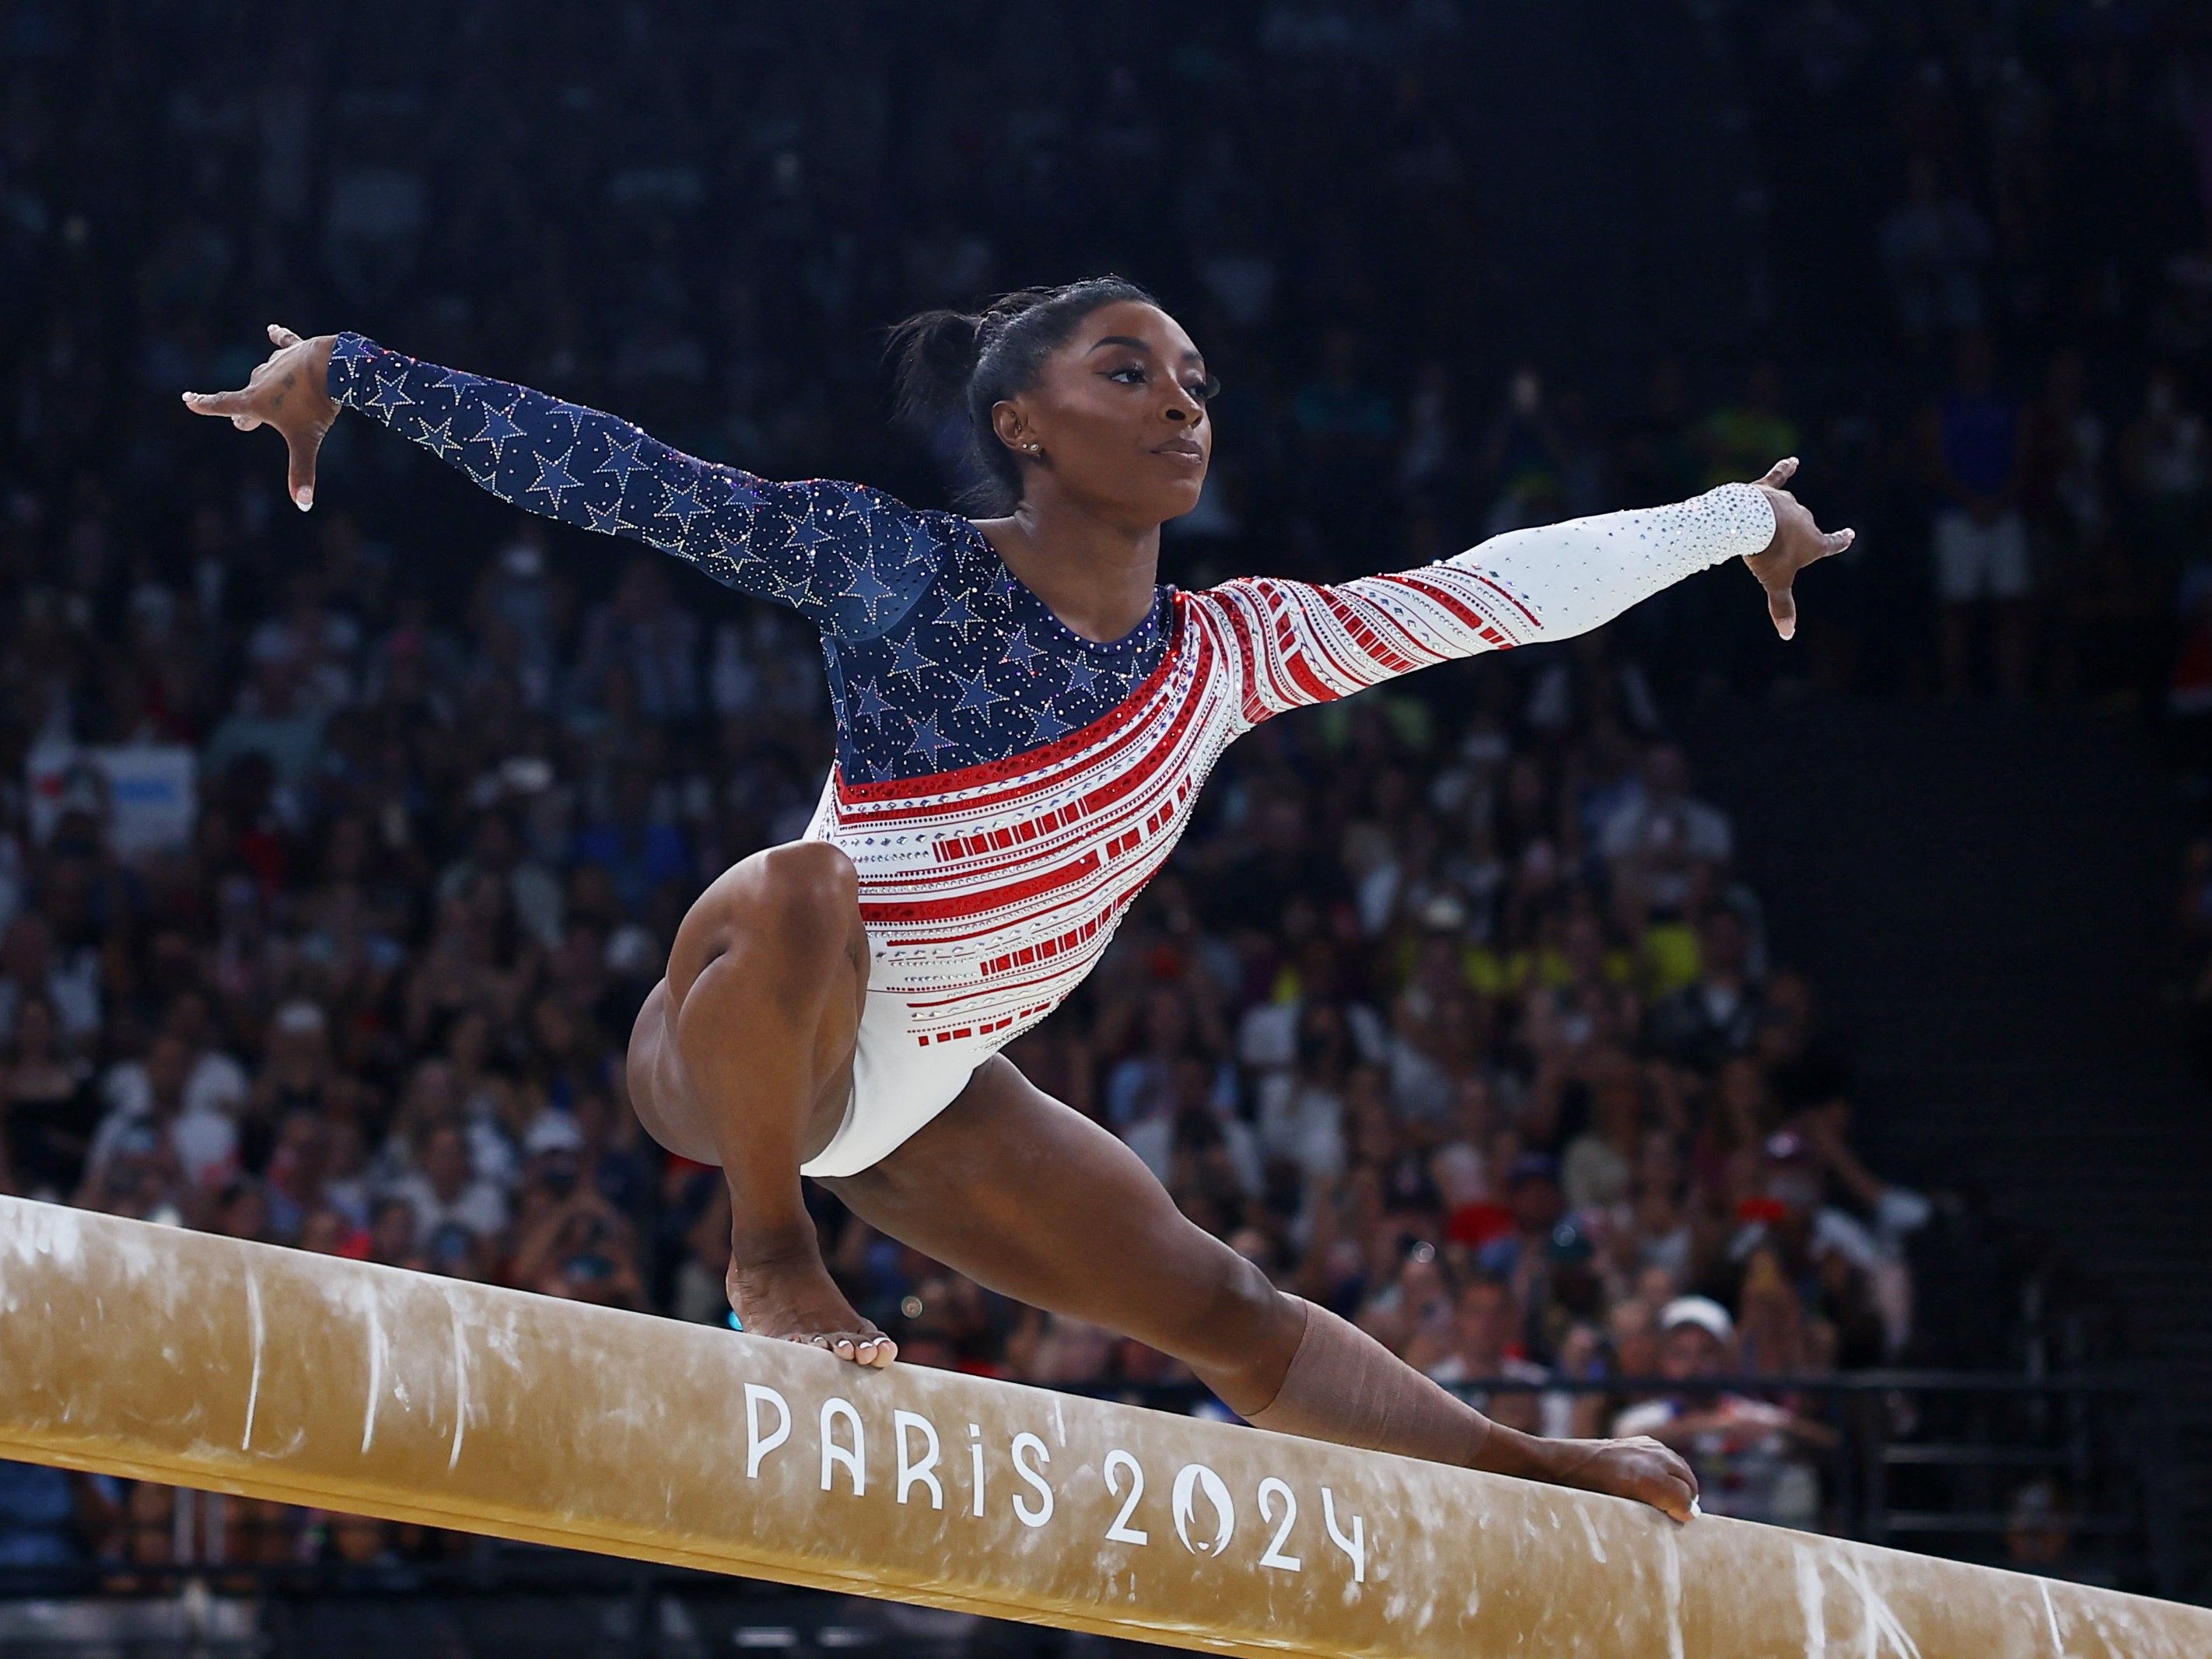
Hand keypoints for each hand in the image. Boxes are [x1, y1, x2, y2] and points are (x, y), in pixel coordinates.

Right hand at [182, 325, 338, 511]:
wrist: (332, 366)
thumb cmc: (315, 404)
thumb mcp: (306, 440)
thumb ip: (302, 472)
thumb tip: (303, 505)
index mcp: (255, 401)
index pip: (222, 405)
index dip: (204, 404)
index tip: (187, 399)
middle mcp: (259, 380)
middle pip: (247, 398)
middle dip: (245, 412)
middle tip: (245, 424)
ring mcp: (277, 363)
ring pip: (266, 375)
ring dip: (267, 385)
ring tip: (281, 397)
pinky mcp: (296, 350)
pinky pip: (284, 343)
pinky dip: (279, 338)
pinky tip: (272, 330)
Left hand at [1539, 1434, 1700, 1522]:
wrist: (1562, 1464)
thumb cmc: (1587, 1493)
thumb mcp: (1620, 1509)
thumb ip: (1655, 1510)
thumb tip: (1690, 1513)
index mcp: (1647, 1478)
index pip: (1685, 1499)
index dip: (1685, 1515)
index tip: (1680, 1524)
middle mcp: (1651, 1458)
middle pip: (1688, 1483)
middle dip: (1687, 1501)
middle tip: (1675, 1517)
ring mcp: (1647, 1447)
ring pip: (1681, 1469)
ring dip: (1682, 1485)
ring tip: (1670, 1503)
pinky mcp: (1643, 1441)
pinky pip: (1669, 1458)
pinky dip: (1671, 1471)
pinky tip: (1660, 1483)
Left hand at [1745, 457, 1854, 640]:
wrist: (1751, 523)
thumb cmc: (1768, 554)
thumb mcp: (1776, 583)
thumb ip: (1782, 607)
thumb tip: (1787, 635)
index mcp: (1814, 542)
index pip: (1832, 544)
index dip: (1840, 541)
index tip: (1849, 534)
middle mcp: (1806, 520)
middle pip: (1801, 530)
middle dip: (1787, 540)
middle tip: (1769, 551)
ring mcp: (1789, 502)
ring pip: (1786, 511)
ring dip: (1774, 521)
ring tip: (1757, 533)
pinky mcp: (1769, 489)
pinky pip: (1779, 477)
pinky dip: (1785, 470)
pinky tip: (1792, 462)